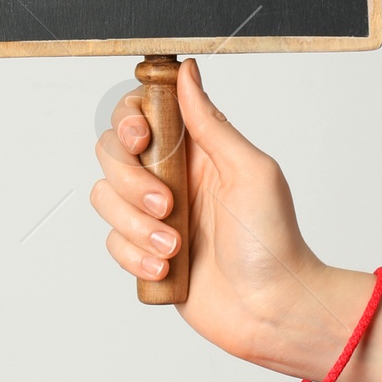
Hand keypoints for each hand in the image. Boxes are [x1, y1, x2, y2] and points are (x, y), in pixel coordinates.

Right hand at [90, 60, 381, 381]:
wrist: (272, 309)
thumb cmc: (274, 241)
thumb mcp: (252, 171)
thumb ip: (211, 123)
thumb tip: (187, 73)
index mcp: (196, 151)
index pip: (141, 114)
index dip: (130, 120)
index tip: (142, 138)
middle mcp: (171, 178)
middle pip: (111, 154)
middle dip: (131, 181)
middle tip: (168, 205)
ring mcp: (155, 217)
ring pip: (106, 200)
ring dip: (136, 225)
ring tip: (176, 246)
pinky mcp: (146, 253)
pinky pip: (113, 244)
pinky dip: (135, 256)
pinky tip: (168, 268)